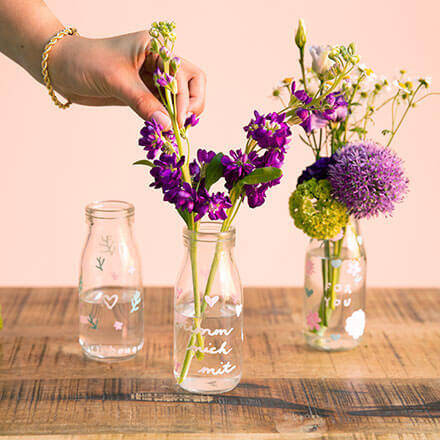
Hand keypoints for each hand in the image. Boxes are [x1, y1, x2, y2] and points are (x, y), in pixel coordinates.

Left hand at [49, 31, 205, 127]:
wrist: (61, 69)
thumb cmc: (85, 61)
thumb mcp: (116, 81)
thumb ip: (143, 103)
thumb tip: (168, 126)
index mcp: (156, 48)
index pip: (186, 74)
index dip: (186, 99)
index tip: (177, 121)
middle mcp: (159, 63)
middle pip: (192, 84)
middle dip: (191, 106)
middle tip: (181, 126)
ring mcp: (153, 80)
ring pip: (179, 99)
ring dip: (178, 117)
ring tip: (172, 134)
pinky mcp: (144, 94)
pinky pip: (163, 109)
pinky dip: (165, 121)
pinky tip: (162, 132)